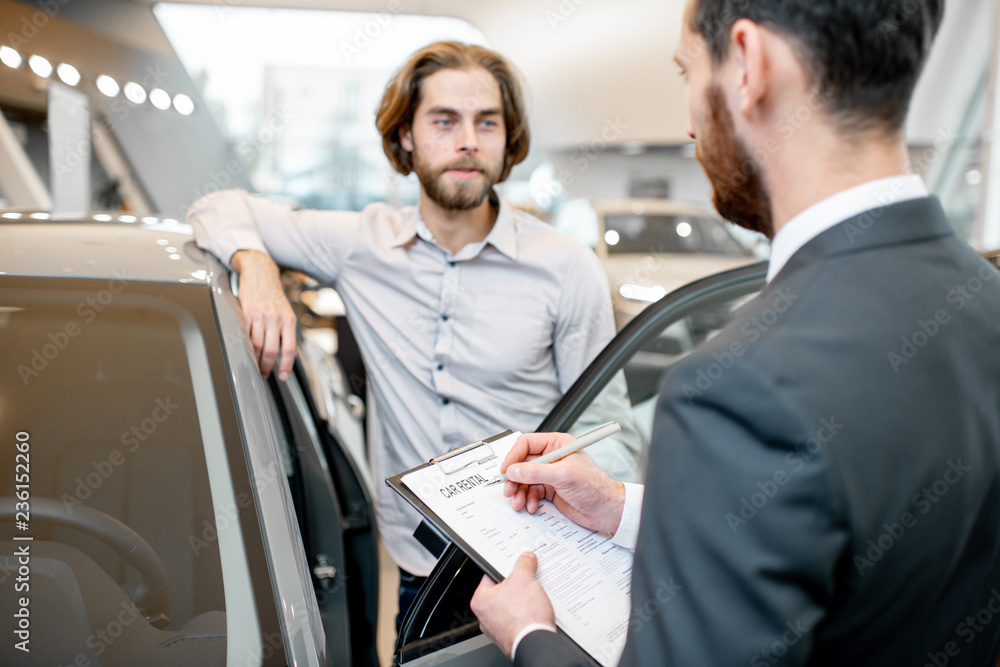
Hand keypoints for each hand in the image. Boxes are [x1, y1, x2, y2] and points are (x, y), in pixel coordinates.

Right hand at [230, 250, 297, 379]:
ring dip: (255, 360)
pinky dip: (245, 347)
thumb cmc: (272, 294)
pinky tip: (245, 352)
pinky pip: (246, 335)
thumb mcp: (285, 311)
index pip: (290, 348)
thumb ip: (285, 329)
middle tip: (264, 373)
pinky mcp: (247, 312)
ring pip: (258, 345)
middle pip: (272, 350)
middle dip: (267, 366)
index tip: (282, 375)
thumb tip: (283, 351)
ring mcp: (262, 316)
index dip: (286, 365)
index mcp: (289, 320)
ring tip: (254, 366)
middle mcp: (277, 318)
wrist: (260, 272)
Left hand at [471, 552, 554, 659]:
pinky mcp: (512, 636)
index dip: (505, 567)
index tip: (515, 563)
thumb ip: (524, 564)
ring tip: (534, 595)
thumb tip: (526, 558)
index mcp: (481, 600)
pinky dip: (528, 613)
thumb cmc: (523, 617)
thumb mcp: (524, 579)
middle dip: (518, 584)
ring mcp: (499, 628)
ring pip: (512, 605)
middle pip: (503, 590)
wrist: (536, 643)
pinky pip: (519, 618)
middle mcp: (486, 616)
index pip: (491, 575)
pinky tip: (537, 609)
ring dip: (524, 599)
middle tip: (528, 579)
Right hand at [502, 432, 625, 534]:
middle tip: (509, 490)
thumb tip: (514, 470)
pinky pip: (531, 492)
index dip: (513, 456)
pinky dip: (528, 500)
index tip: (506, 470)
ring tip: (519, 502)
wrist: (607, 509)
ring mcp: (550, 474)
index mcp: (557, 445)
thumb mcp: (563, 475)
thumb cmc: (595, 487)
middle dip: (514, 478)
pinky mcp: (551, 490)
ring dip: (519, 492)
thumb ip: (535, 471)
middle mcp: (552, 458)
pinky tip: (532, 506)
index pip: (526, 444)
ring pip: (524, 480)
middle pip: (522, 464)